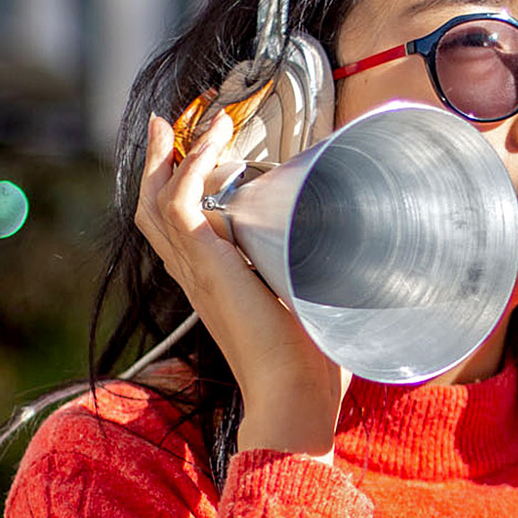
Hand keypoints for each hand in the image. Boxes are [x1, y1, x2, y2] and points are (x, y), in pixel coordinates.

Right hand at [135, 111, 350, 460]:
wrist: (295, 395)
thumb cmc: (310, 365)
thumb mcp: (310, 307)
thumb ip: (321, 281)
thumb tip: (363, 260)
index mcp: (214, 284)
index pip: (179, 229)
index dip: (180, 189)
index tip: (196, 155)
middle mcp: (196, 275)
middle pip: (154, 209)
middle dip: (159, 163)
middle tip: (168, 126)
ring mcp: (197, 270)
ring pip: (157, 202)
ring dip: (173, 156)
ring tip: (192, 123)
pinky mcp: (207, 266)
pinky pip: (179, 205)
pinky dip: (189, 169)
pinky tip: (208, 145)